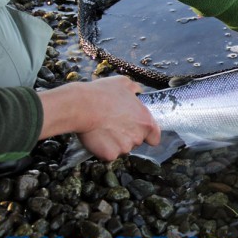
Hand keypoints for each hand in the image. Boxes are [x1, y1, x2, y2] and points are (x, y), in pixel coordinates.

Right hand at [38, 76, 159, 160]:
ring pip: (121, 148)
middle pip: (136, 142)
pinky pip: (108, 154)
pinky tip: (96, 137)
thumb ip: (135, 89)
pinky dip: (102, 148)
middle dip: (127, 135)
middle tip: (113, 124)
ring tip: (103, 128)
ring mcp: (124, 147)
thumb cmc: (103, 93)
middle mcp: (138, 137)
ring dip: (114, 142)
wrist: (82, 106)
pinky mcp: (110, 155)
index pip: (155, 137)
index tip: (138, 130)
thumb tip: (138, 90)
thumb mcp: (123, 83)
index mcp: (146, 122)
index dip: (147, 135)